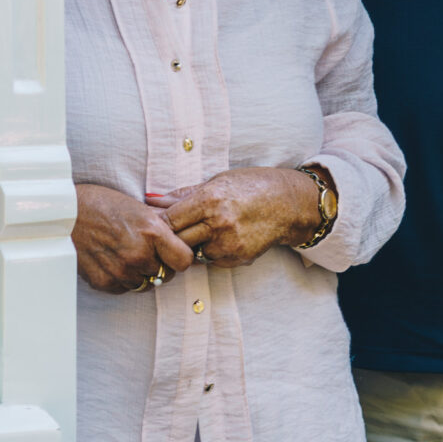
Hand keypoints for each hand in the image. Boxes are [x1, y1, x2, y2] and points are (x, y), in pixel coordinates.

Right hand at [74, 183, 195, 293]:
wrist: (66, 213)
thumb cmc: (102, 204)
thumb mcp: (139, 208)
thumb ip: (162, 226)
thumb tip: (182, 237)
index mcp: (152, 232)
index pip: (184, 261)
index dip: (180, 257)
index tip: (173, 252)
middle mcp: (138, 255)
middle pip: (166, 274)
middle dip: (159, 265)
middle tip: (145, 251)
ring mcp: (120, 271)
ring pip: (145, 284)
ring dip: (140, 273)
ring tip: (126, 253)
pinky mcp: (104, 282)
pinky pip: (124, 288)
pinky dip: (122, 279)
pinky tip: (112, 260)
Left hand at [159, 167, 323, 267]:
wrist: (289, 204)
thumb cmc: (253, 185)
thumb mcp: (218, 181)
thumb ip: (183, 194)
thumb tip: (152, 200)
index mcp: (210, 200)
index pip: (169, 219)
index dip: (158, 222)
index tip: (152, 223)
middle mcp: (218, 224)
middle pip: (176, 241)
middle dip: (169, 238)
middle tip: (166, 233)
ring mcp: (228, 245)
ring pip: (192, 254)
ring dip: (190, 246)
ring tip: (200, 231)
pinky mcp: (237, 259)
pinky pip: (211, 260)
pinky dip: (209, 252)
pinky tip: (220, 238)